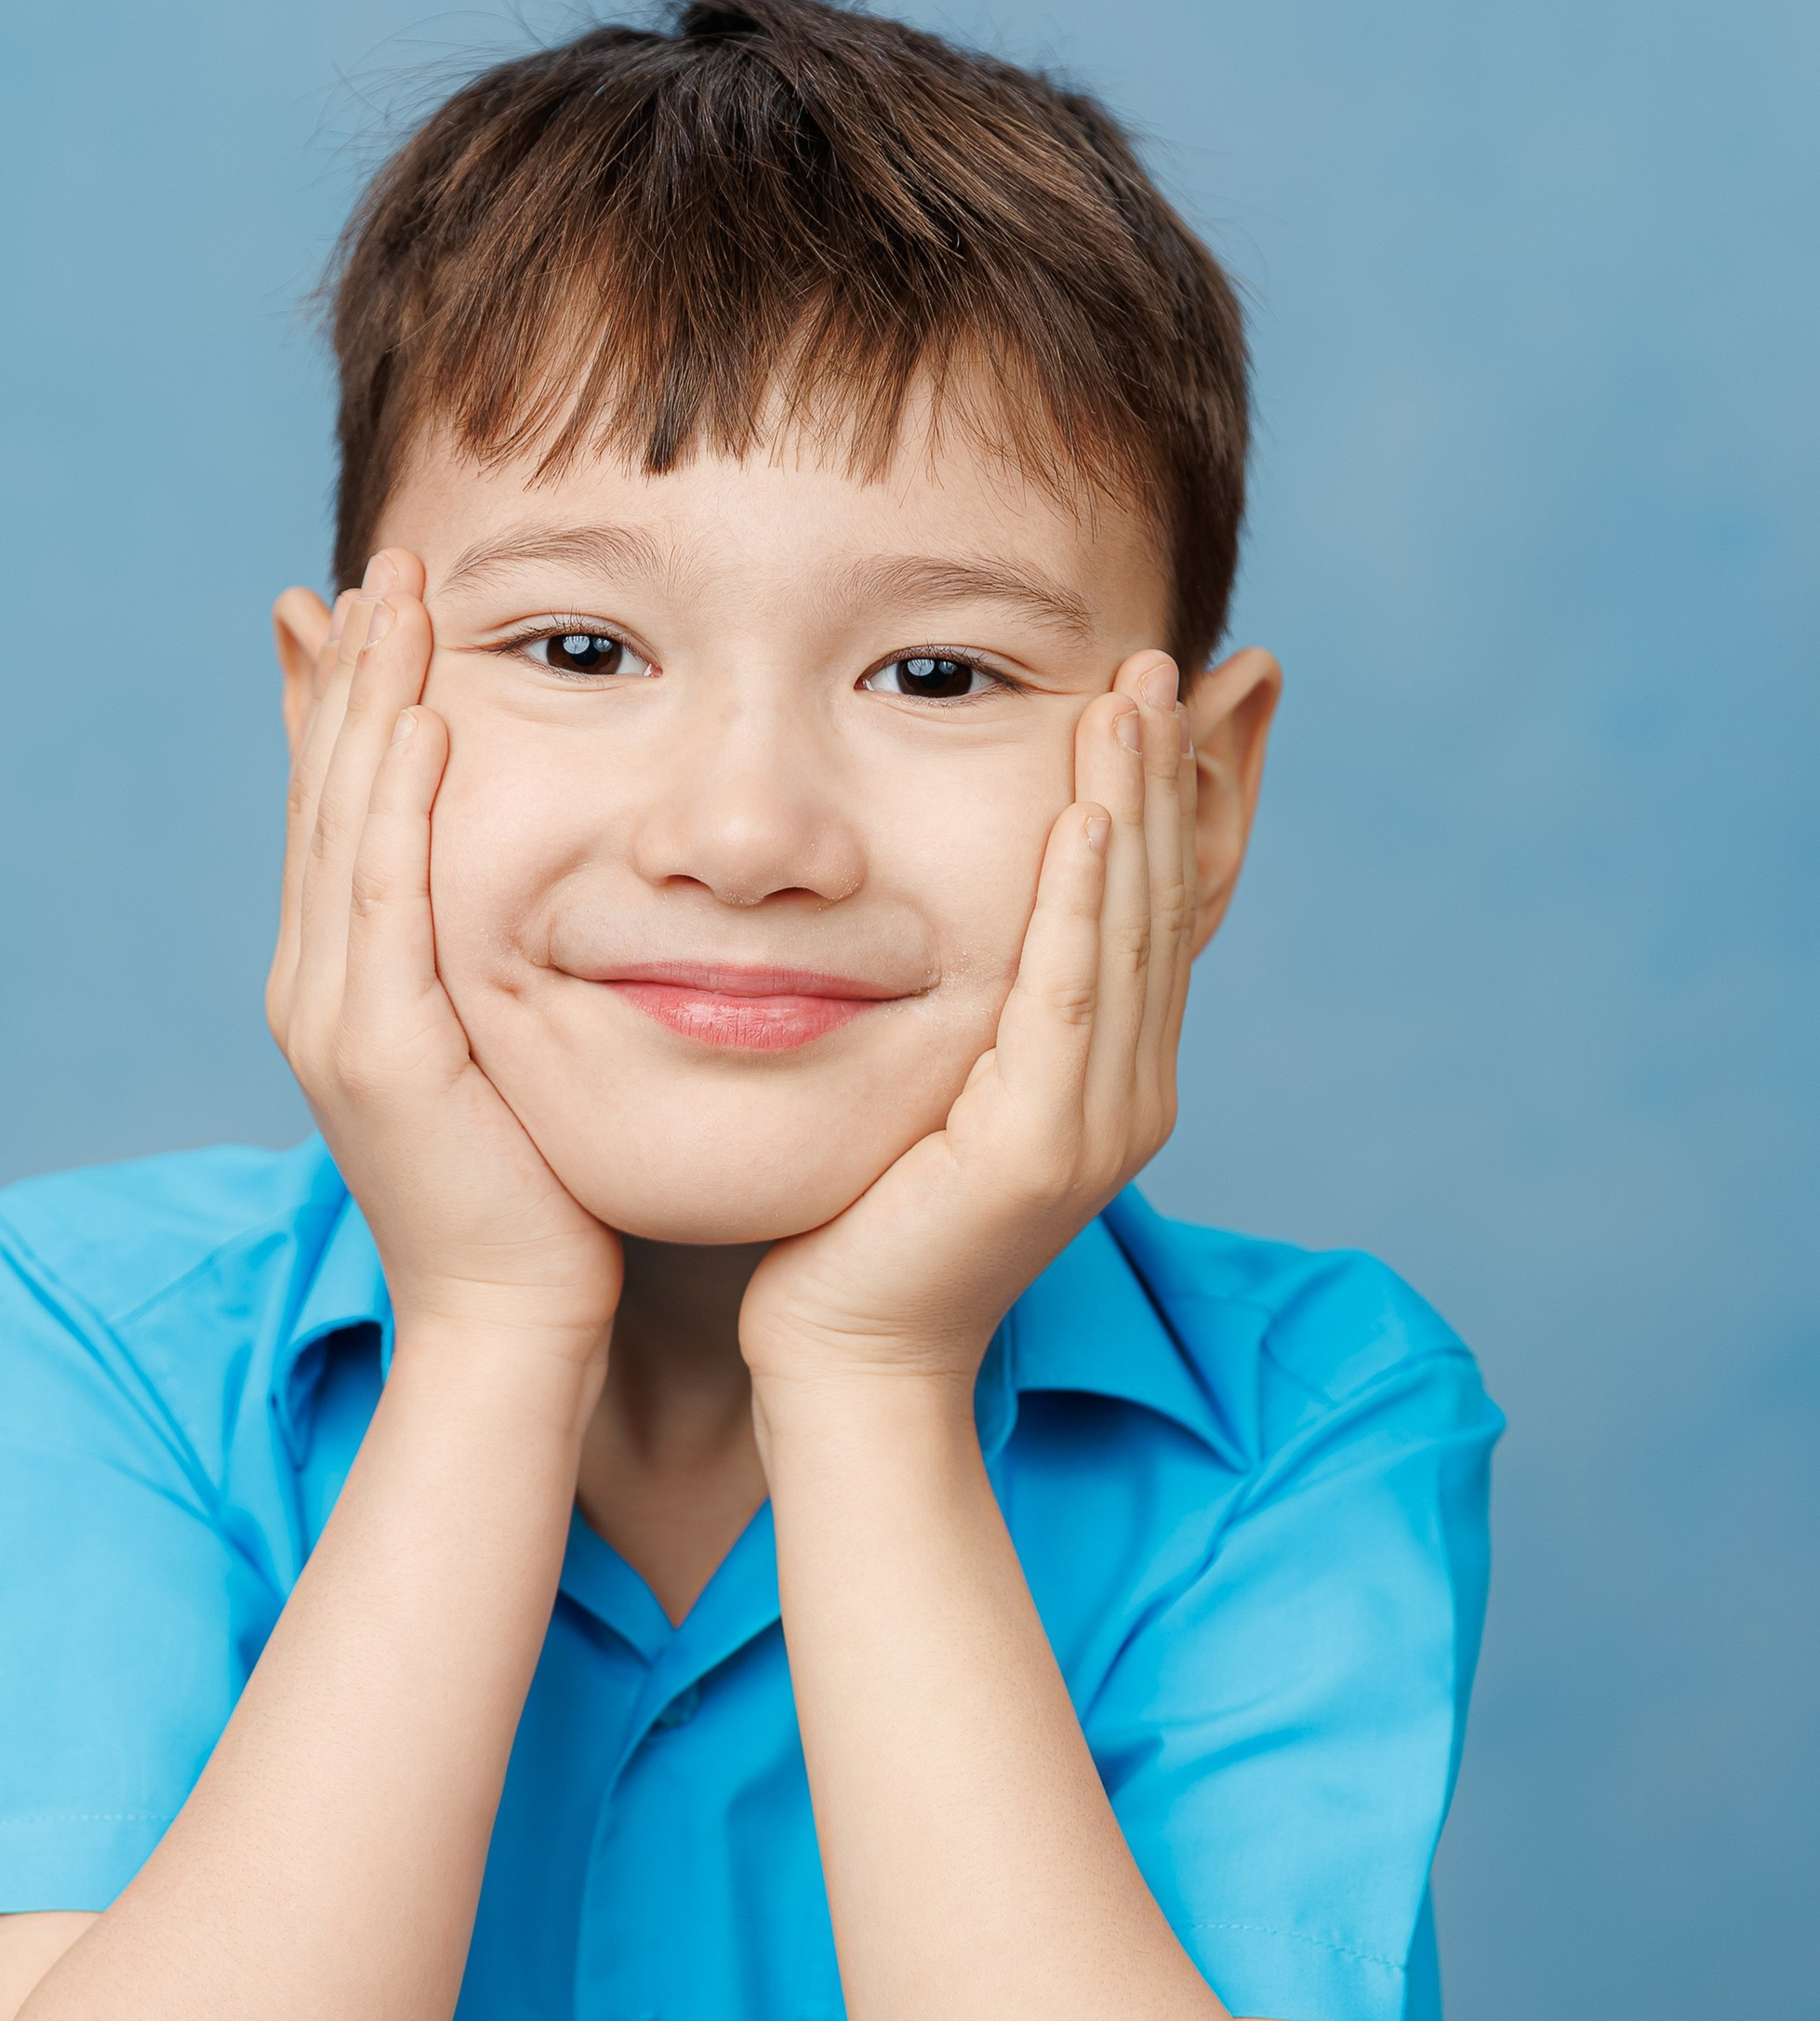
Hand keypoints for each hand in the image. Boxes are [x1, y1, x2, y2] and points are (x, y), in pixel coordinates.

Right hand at [267, 551, 622, 1361]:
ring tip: (397, 597)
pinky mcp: (380, 1049)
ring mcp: (335, 1015)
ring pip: (342, 823)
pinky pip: (384, 898)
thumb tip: (530, 887)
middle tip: (386, 560)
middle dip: (348, 669)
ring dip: (366, 701)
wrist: (513, 1320)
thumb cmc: (533, 1195)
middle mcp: (314, 985)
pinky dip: (396, 802)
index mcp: (337, 980)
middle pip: (324, 793)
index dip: (343, 699)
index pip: (336, 808)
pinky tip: (421, 721)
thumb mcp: (502, 1044)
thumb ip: (494, 958)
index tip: (370, 599)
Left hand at [740, 651, 1191, 1388]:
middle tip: (1165, 657)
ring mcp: (1096, 1126)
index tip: (1176, 693)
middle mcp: (1129, 1096)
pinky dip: (1079, 901)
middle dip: (1169, 773)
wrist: (844, 1363)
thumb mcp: (925, 1085)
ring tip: (1130, 695)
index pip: (1157, 910)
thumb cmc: (856, 1228)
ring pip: (1126, 933)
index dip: (1174, 799)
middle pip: (1162, 903)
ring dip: (1131, 804)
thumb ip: (961, 1006)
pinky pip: (1067, 997)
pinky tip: (1082, 816)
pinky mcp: (1041, 1152)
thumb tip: (940, 914)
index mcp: (1111, 1078)